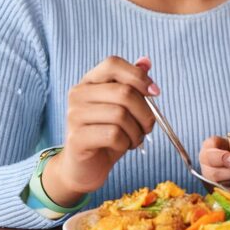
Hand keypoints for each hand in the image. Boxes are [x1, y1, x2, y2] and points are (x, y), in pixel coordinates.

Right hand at [42, 56, 157, 204]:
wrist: (85, 168)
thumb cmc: (107, 134)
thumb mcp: (123, 107)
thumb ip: (132, 84)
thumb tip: (146, 61)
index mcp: (90, 81)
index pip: (113, 64)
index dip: (138, 76)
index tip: (155, 92)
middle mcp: (78, 94)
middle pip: (124, 92)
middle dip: (145, 112)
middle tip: (147, 127)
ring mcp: (74, 115)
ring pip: (121, 115)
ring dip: (136, 131)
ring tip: (134, 139)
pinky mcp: (76, 138)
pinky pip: (113, 135)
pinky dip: (125, 143)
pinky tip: (121, 147)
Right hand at [199, 136, 229, 194]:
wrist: (223, 159)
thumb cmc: (224, 148)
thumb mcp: (223, 140)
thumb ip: (226, 144)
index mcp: (206, 155)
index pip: (211, 158)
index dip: (223, 159)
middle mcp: (206, 172)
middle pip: (216, 175)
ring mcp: (214, 185)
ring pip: (226, 187)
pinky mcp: (223, 194)